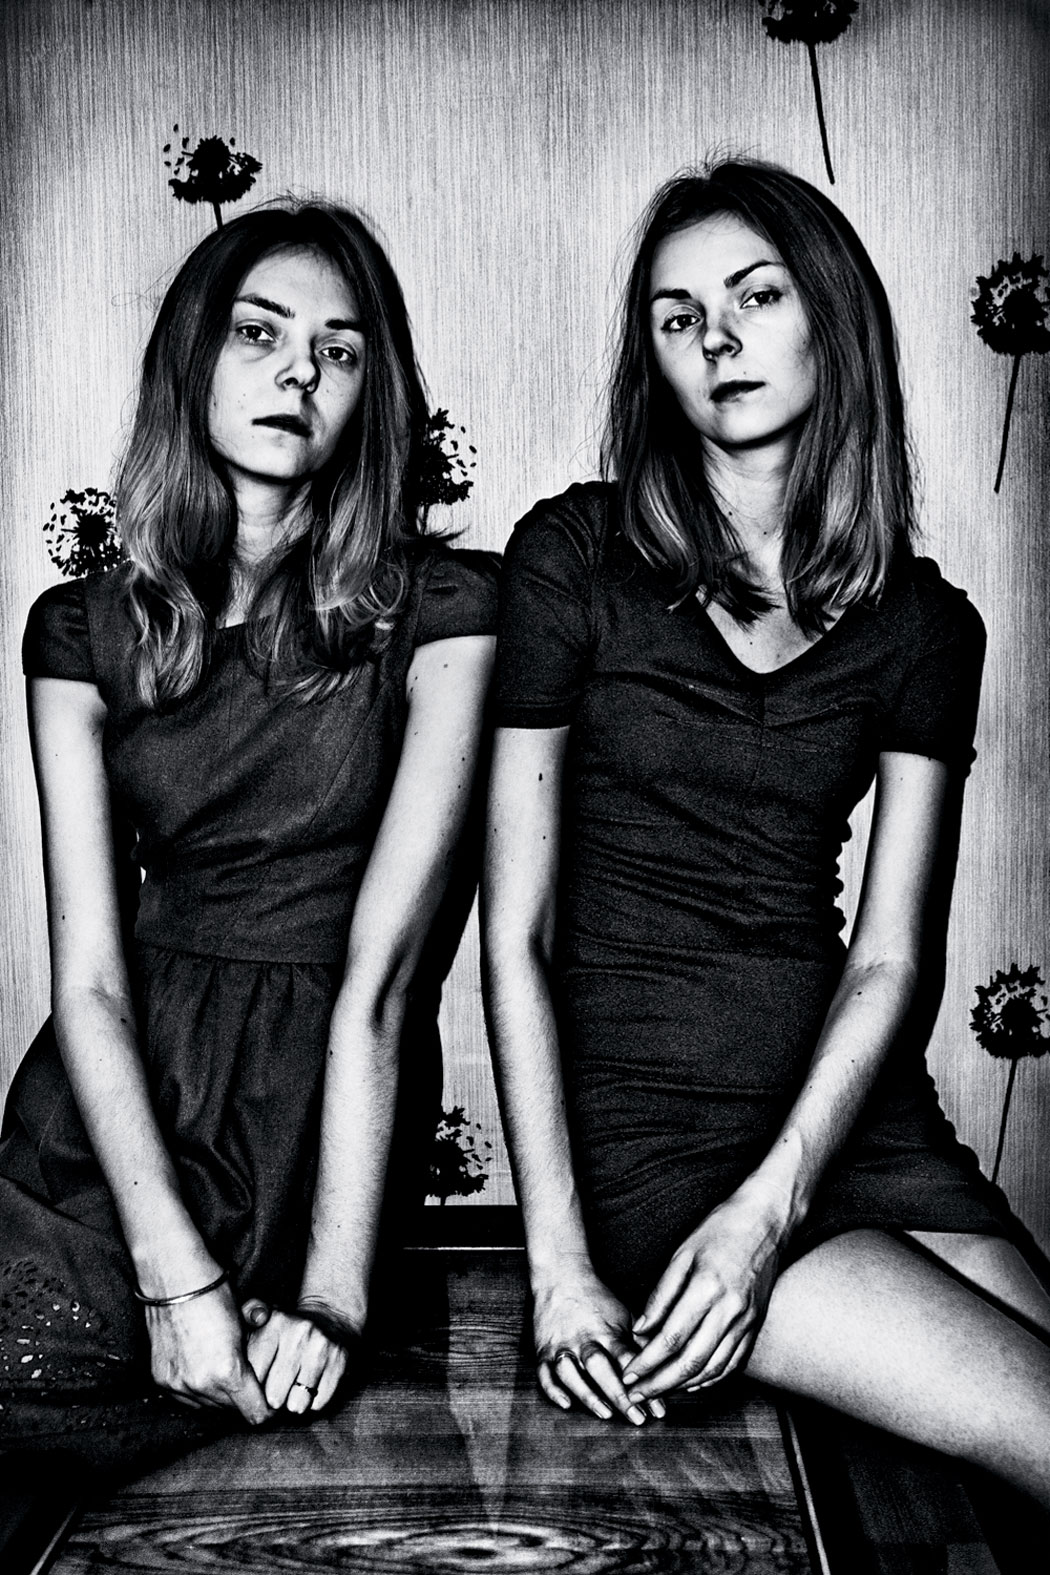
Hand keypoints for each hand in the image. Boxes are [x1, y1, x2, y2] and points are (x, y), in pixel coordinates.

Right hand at [145, 1282, 269, 1423]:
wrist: (175, 1279)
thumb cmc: (216, 1295)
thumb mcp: (247, 1325)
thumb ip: (256, 1359)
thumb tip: (267, 1380)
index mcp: (227, 1371)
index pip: (255, 1414)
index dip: (267, 1409)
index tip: (271, 1400)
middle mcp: (201, 1384)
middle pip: (232, 1412)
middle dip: (242, 1399)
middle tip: (248, 1381)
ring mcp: (178, 1384)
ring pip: (208, 1407)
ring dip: (219, 1395)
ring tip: (225, 1371)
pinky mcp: (162, 1379)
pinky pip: (186, 1398)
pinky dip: (198, 1389)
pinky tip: (204, 1369)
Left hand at [242, 1299, 351, 1414]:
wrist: (331, 1320)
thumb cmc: (286, 1331)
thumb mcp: (261, 1321)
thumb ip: (241, 1325)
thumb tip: (234, 1341)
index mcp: (273, 1322)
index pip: (251, 1377)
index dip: (250, 1389)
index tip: (254, 1385)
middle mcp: (298, 1332)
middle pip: (273, 1396)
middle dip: (272, 1400)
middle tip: (274, 1391)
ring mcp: (321, 1346)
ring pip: (296, 1404)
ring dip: (292, 1404)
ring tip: (292, 1389)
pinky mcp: (340, 1360)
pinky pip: (318, 1404)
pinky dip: (313, 1403)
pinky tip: (311, 1386)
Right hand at [532, 1265, 665, 1424]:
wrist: (561, 1276)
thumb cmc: (598, 1299)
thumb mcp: (624, 1315)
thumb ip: (641, 1342)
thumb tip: (666, 1368)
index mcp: (607, 1330)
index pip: (628, 1359)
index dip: (643, 1383)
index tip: (658, 1409)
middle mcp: (584, 1338)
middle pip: (600, 1368)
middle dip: (619, 1395)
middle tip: (637, 1419)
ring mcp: (561, 1345)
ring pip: (570, 1373)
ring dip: (588, 1395)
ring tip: (606, 1415)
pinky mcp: (542, 1350)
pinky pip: (544, 1374)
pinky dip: (553, 1390)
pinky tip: (567, 1405)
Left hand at [621, 1181, 788, 1400]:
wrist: (766, 1221)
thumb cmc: (720, 1230)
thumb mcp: (682, 1254)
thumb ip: (660, 1295)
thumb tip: (640, 1330)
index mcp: (707, 1288)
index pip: (670, 1338)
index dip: (646, 1362)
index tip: (627, 1375)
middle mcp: (730, 1310)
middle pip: (691, 1362)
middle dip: (660, 1384)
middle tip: (637, 1395)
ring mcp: (747, 1321)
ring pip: (713, 1369)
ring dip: (684, 1386)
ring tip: (659, 1392)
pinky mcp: (756, 1325)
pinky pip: (733, 1363)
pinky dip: (711, 1379)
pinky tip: (693, 1383)